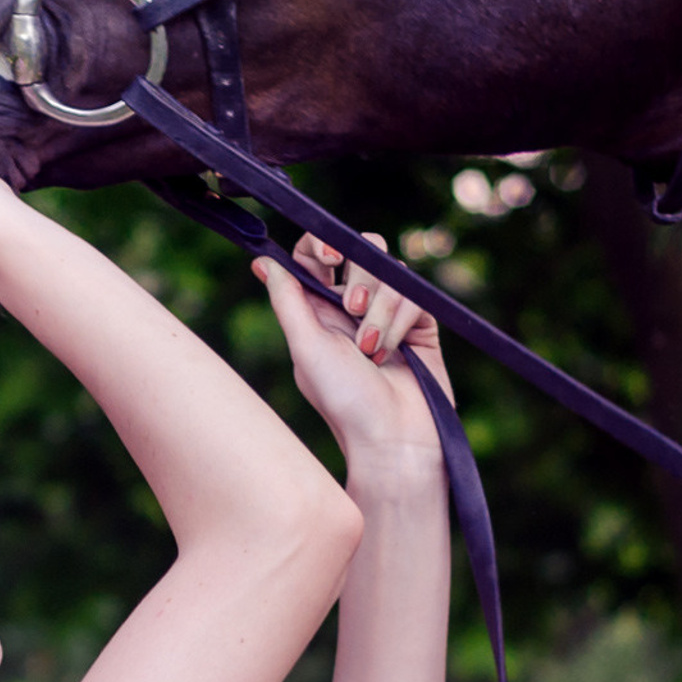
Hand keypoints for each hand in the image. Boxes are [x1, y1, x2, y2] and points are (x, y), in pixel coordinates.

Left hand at [255, 235, 451, 473]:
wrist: (394, 437)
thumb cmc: (344, 401)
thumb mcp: (306, 348)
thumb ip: (287, 300)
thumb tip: (263, 261)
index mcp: (316, 310)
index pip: (314, 254)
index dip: (321, 243)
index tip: (330, 258)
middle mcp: (351, 307)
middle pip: (359, 252)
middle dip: (359, 279)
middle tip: (352, 310)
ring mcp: (388, 313)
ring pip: (389, 271)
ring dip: (380, 308)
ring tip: (372, 349)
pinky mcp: (418, 322)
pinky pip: (413, 293)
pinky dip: (401, 320)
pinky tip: (392, 353)